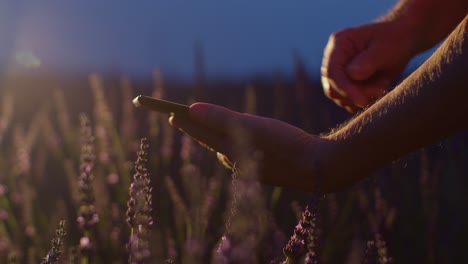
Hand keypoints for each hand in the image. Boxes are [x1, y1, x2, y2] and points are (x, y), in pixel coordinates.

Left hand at [169, 103, 339, 191]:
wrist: (318, 168)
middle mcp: (237, 159)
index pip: (201, 132)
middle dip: (196, 129)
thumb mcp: (250, 127)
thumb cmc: (283, 144)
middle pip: (211, 140)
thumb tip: (191, 110)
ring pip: (227, 148)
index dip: (185, 121)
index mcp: (230, 149)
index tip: (170, 113)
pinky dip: (235, 143)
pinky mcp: (265, 167)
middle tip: (181, 119)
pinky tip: (239, 141)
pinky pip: (242, 152)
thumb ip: (219, 118)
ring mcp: (251, 165)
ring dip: (214, 137)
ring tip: (205, 129)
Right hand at [321, 20, 416, 111]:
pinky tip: (377, 89)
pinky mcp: (345, 83)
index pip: (332, 72)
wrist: (403, 40)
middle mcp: (334, 58)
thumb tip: (351, 74)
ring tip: (382, 85)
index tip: (362, 100)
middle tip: (380, 90)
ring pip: (340, 96)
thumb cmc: (395, 39)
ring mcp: (338, 71)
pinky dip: (362, 100)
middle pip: (333, 87)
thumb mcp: (385, 48)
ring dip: (362, 97)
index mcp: (339, 43)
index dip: (344, 88)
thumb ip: (368, 61)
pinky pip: (347, 100)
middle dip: (355, 94)